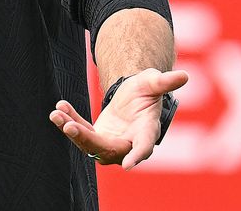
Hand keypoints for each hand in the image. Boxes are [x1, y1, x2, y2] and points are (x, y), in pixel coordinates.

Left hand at [49, 68, 188, 169]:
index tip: (127, 165)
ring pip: (90, 144)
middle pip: (108, 149)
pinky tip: (60, 107)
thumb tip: (184, 75)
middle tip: (69, 127)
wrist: (132, 94)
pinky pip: (81, 132)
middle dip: (87, 140)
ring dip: (72, 130)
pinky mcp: (98, 137)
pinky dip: (69, 120)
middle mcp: (129, 143)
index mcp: (147, 131)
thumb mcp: (153, 82)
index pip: (144, 146)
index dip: (137, 155)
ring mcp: (112, 143)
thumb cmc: (146, 89)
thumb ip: (164, 82)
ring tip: (56, 114)